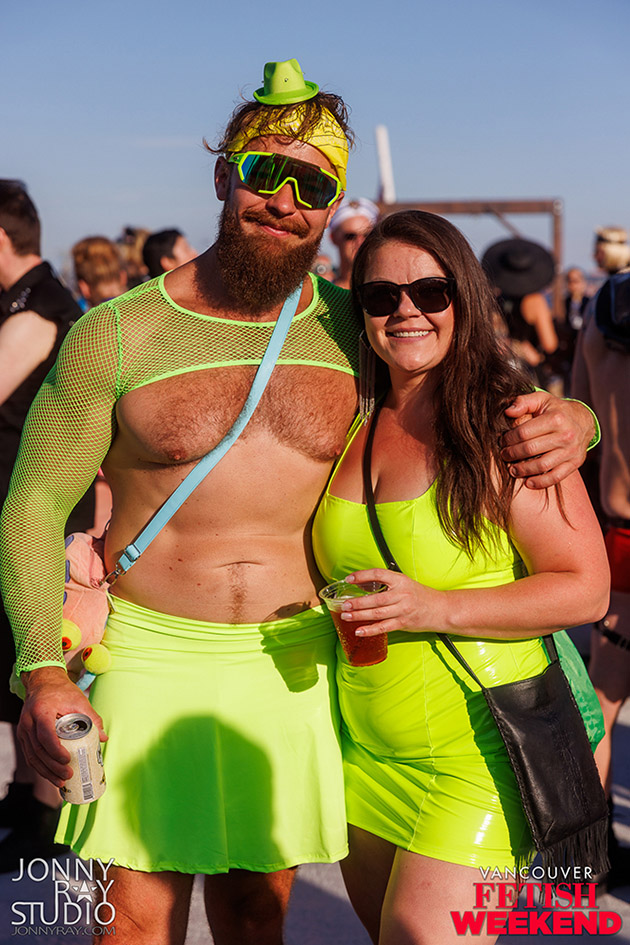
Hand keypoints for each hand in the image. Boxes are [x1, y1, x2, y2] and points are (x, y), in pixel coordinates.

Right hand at [18, 666, 107, 786]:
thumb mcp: (79, 700)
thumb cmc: (61, 691)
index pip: (45, 735)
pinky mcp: (24, 735)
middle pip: (38, 750)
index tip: (67, 760)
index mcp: (42, 710)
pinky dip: (40, 767)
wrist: (43, 682)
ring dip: (45, 772)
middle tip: (67, 775)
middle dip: (52, 767)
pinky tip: (50, 775)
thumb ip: (91, 718)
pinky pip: (30, 755)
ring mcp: (24, 729)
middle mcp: (29, 721)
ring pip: (32, 756)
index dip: (55, 750)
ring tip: (60, 782)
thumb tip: (103, 737)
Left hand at [342, 569, 444, 635]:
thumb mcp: (404, 583)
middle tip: (344, 604)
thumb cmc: (421, 595)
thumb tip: (362, 584)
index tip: (349, 579)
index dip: (362, 575)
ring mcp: (402, 610)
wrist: (440, 609)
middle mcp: (401, 595)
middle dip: (357, 602)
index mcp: (401, 581)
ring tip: (346, 615)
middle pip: (375, 599)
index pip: (378, 574)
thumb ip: (386, 583)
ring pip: (377, 613)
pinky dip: (370, 630)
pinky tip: (359, 631)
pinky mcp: (403, 623)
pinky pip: (384, 627)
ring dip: (359, 615)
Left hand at [501, 391, 594, 488]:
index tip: (502, 441)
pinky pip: (556, 477)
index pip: (524, 432)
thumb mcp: (542, 400)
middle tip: (504, 455)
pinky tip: (528, 482)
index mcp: (556, 418)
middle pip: (531, 449)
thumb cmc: (556, 410)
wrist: (584, 421)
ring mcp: (571, 450)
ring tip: (512, 470)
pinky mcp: (575, 463)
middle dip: (512, 454)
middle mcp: (566, 435)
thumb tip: (507, 411)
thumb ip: (523, 402)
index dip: (509, 439)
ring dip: (523, 470)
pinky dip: (541, 482)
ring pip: (542, 465)